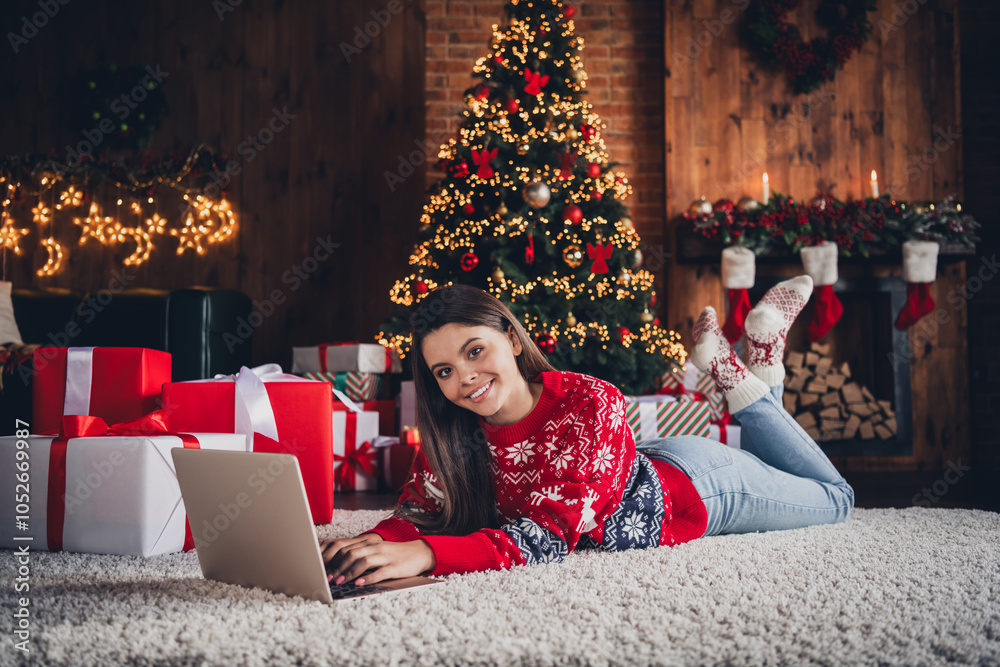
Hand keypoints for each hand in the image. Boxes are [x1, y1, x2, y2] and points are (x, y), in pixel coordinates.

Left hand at [319, 533, 435, 585]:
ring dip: (349, 573)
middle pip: (352, 554)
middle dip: (338, 567)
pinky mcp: (395, 567)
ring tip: (340, 582)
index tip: (326, 571)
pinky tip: (359, 583)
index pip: (347, 548)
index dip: (334, 560)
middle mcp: (376, 547)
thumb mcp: (378, 551)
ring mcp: (386, 557)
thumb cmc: (396, 555)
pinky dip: (367, 578)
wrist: (419, 553)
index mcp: (370, 543)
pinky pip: (379, 572)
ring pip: (363, 562)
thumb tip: (341, 567)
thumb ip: (362, 555)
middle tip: (330, 579)